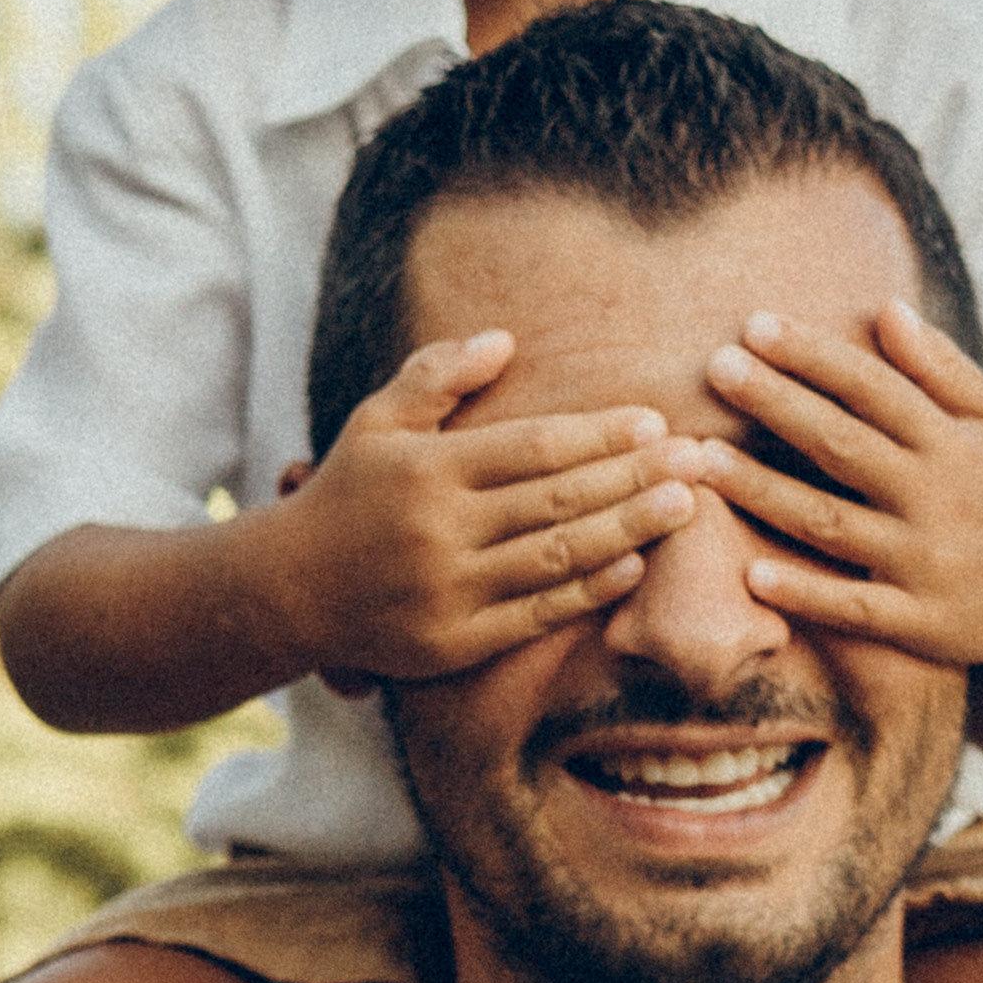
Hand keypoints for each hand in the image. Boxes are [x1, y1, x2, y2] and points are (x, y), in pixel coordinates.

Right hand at [283, 333, 703, 683]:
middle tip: (697, 460)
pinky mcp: (452, 643)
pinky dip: (588, 590)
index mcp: (427, 469)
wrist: (284, 592)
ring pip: (555, 557)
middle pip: (557, 500)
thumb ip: (437, 376)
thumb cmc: (343, 494)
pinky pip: (535, 614)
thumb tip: (504, 340)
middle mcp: (439, 530)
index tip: (654, 423)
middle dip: (633, 478)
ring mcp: (447, 590)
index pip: (532, 447)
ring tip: (682, 506)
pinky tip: (633, 565)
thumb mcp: (376, 422)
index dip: (598, 435)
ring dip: (627, 530)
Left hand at [690, 299, 982, 690]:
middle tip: (716, 367)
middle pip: (842, 445)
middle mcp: (935, 497)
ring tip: (701, 460)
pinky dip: (806, 592)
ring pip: (832, 524)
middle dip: (777, 405)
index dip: (813, 356)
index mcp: (950, 443)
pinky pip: (855, 607)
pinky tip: (752, 573)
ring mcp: (926, 562)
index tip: (754, 324)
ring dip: (763, 491)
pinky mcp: (922, 621)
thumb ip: (942, 370)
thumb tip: (886, 310)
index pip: (872, 388)